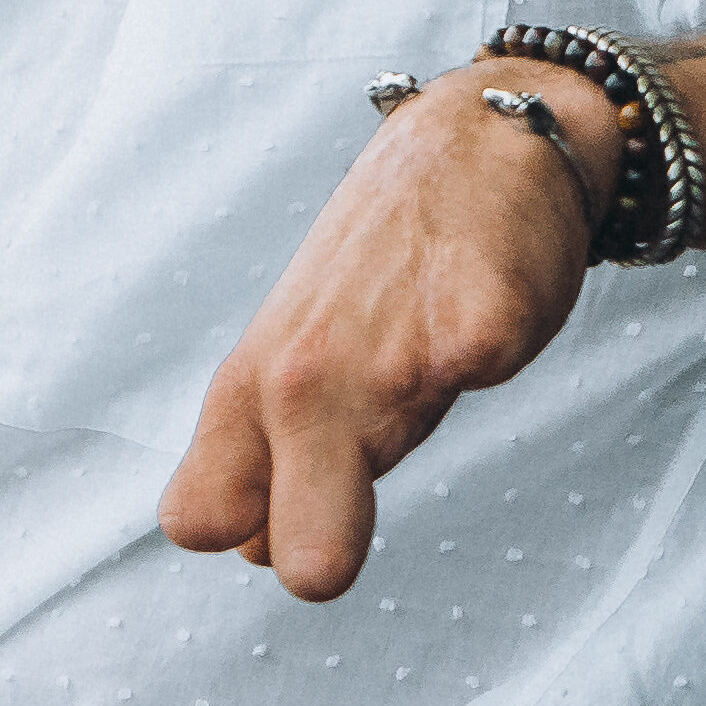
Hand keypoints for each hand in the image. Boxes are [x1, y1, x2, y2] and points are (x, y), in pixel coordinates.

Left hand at [156, 85, 597, 599]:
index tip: (285, 521)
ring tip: (431, 343)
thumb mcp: (300, 361)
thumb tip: (251, 552)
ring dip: (423, 413)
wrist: (478, 146)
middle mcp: (302, 374)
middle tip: (330, 559)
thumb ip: (268, 455)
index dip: (245, 534)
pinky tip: (495, 290)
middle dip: (316, 558)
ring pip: (385, 441)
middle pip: (291, 532)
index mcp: (254, 390)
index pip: (200, 513)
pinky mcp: (475, 322)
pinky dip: (504, 342)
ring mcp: (386, 350)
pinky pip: (490, 361)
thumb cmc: (387, 269)